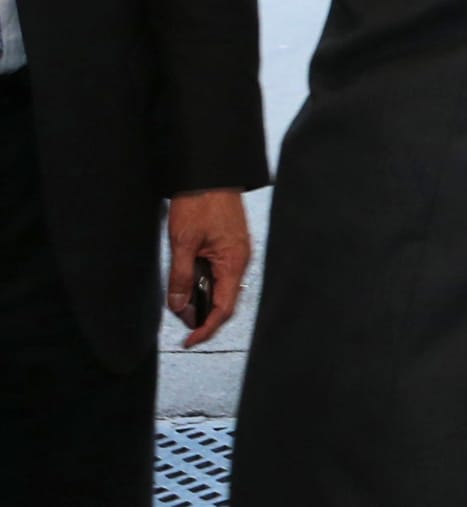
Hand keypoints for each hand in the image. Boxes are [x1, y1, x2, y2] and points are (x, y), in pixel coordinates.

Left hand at [166, 188, 249, 346]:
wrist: (209, 173)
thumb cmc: (200, 202)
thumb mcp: (182, 242)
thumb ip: (181, 277)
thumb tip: (179, 306)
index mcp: (234, 261)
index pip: (224, 308)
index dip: (206, 328)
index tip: (189, 340)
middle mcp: (240, 260)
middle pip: (224, 301)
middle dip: (201, 315)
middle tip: (177, 317)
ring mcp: (236, 252)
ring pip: (220, 287)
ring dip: (201, 298)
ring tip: (179, 298)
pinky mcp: (230, 245)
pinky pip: (219, 273)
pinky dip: (204, 283)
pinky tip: (188, 280)